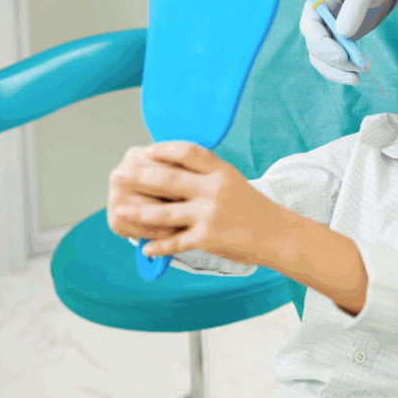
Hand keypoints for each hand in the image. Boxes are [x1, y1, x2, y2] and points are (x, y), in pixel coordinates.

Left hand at [106, 142, 277, 259]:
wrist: (278, 234)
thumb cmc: (254, 207)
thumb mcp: (233, 180)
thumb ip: (207, 173)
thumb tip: (173, 167)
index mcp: (221, 171)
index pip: (186, 151)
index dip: (162, 149)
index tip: (144, 150)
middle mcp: (214, 188)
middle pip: (168, 178)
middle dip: (139, 176)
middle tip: (118, 175)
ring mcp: (211, 213)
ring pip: (165, 212)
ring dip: (139, 212)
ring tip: (120, 211)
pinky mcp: (209, 238)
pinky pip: (176, 242)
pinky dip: (158, 246)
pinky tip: (145, 248)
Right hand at [299, 0, 397, 84]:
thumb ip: (356, 4)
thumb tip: (343, 33)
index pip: (309, 25)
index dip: (320, 43)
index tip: (341, 55)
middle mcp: (319, 15)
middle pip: (315, 45)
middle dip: (333, 60)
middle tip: (358, 67)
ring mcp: (329, 28)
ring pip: (323, 58)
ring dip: (338, 71)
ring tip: (359, 77)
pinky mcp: (341, 39)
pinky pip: (336, 60)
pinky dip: (344, 70)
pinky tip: (359, 75)